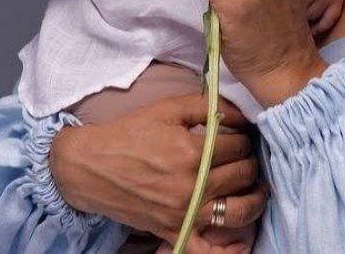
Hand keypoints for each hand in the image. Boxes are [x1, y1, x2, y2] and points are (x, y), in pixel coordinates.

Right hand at [49, 91, 267, 243]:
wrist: (89, 165)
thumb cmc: (129, 133)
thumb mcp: (168, 109)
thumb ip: (209, 106)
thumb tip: (243, 112)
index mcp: (192, 151)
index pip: (239, 145)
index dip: (243, 136)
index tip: (239, 134)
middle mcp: (192, 185)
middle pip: (243, 174)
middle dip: (249, 161)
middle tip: (245, 156)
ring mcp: (184, 213)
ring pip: (238, 211)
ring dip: (254, 198)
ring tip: (256, 188)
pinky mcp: (172, 231)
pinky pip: (206, 251)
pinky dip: (227, 250)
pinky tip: (240, 243)